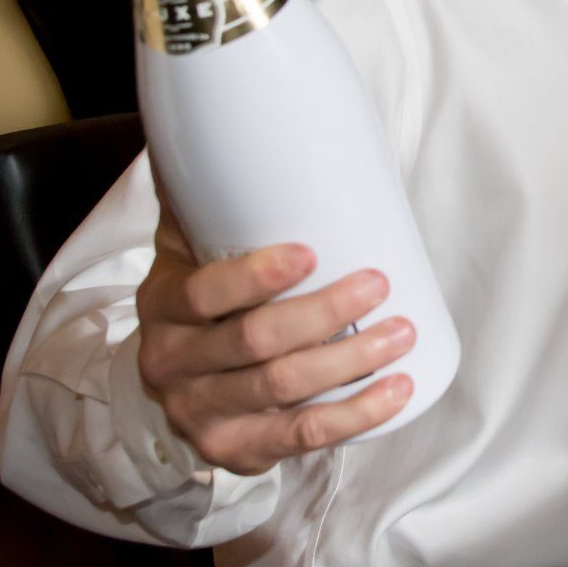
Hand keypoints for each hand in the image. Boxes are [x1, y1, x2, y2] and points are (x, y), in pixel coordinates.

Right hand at [133, 203, 415, 474]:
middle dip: (323, 314)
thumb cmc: (204, 296)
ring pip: (283, 392)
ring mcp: (202, 414)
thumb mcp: (191, 246)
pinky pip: (302, 439)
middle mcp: (173, 363)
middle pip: (254, 344)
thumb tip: (234, 114)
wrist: (174, 381)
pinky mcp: (238, 452)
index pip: (206, 293)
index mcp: (165, 303)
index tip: (309, 252)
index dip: (256, 276)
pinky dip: (355, 417)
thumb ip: (208, 192)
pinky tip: (397, 391)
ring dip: (351, 363)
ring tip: (402, 334)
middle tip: (379, 285)